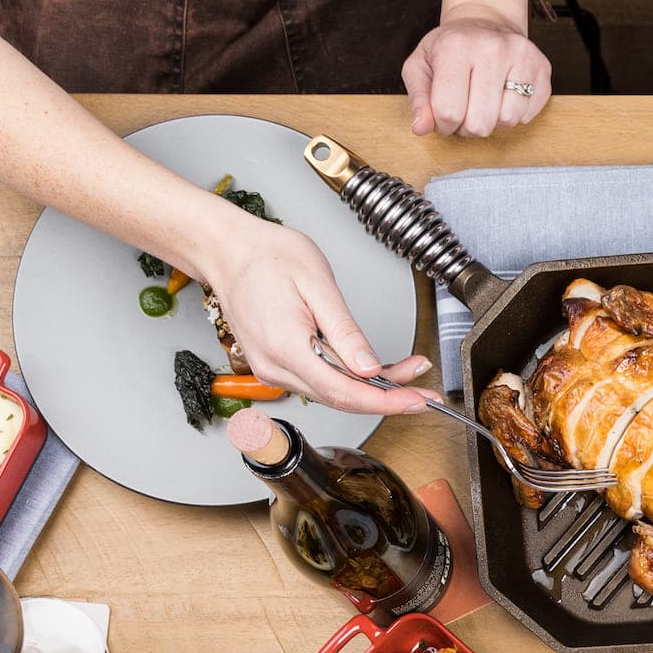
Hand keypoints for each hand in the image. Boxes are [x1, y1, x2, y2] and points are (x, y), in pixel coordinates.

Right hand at [188, 213, 435, 413]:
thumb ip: (345, 331)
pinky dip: (350, 380)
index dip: (387, 401)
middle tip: (424, 392)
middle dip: (388, 397)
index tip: (417, 401)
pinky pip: (319, 382)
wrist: (227, 251)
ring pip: (332, 393)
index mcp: (285, 347)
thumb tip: (369, 368)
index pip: (344, 392)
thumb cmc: (266, 256)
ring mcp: (273, 370)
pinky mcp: (276, 365)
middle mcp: (275, 367)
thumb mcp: (317, 284)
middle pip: (341, 399)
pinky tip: (374, 371)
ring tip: (408, 374)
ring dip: (372, 388)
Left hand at [402, 6, 552, 138]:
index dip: (443, 124)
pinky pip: (528, 114)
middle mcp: (493, 48)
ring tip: (484, 103)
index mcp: (456, 46)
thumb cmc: (450, 48)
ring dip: (493, 121)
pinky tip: (504, 96)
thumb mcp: (420, 66)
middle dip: (468, 127)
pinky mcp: (542, 67)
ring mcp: (522, 56)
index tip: (444, 113)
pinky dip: (514, 115)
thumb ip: (418, 100)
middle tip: (465, 110)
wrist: (485, 21)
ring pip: (508, 120)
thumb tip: (421, 128)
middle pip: (480, 123)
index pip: (449, 112)